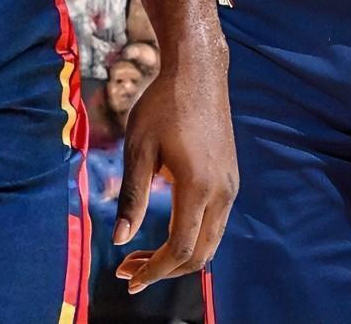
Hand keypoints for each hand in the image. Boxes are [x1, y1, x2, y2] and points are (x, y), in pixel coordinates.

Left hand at [112, 38, 236, 294]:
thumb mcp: (139, 147)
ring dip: (178, 255)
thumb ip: (132, 195)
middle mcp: (222, 192)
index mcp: (198, 186)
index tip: (129, 279)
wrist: (198, 71)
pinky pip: (215, 222)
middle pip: (199, 254)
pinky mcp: (230, 177)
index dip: (154, 270)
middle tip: (128, 271)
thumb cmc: (163, 104)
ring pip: (210, 241)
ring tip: (141, 256)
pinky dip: (192, 236)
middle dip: (164, 270)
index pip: (180, 248)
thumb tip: (120, 239)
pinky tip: (166, 230)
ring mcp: (230, 185)